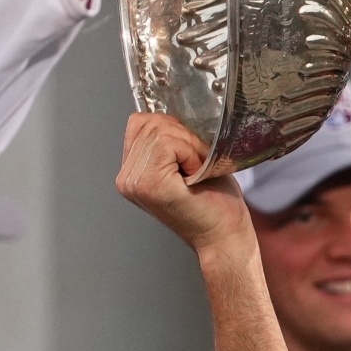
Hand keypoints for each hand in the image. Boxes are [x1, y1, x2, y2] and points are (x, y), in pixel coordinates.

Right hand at [116, 113, 253, 256]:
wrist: (224, 237)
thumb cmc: (214, 205)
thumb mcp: (187, 163)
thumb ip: (169, 141)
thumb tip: (170, 113)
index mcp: (132, 172)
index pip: (141, 122)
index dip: (175, 132)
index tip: (191, 159)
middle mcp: (126, 177)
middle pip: (151, 122)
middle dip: (184, 138)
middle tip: (198, 168)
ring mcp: (134, 181)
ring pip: (161, 130)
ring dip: (190, 147)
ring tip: (198, 173)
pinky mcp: (149, 183)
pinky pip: (169, 143)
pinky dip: (191, 154)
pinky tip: (197, 176)